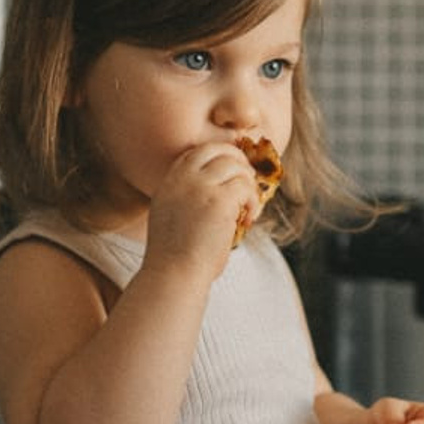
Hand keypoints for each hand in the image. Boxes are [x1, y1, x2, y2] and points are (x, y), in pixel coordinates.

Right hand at [144, 142, 259, 279]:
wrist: (174, 274)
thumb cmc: (178, 257)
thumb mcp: (173, 218)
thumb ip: (190, 199)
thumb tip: (224, 190)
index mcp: (169, 182)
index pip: (196, 153)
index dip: (219, 158)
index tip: (232, 174)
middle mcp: (183, 179)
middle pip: (218, 149)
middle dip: (238, 161)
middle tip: (248, 182)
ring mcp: (200, 187)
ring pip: (236, 166)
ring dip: (248, 184)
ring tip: (248, 207)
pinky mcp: (219, 200)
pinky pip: (246, 186)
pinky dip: (253, 201)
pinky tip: (249, 219)